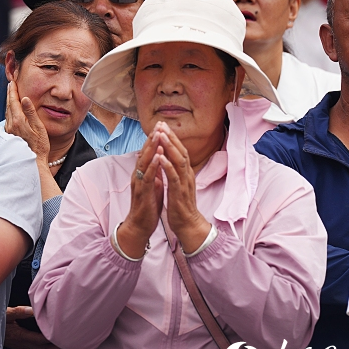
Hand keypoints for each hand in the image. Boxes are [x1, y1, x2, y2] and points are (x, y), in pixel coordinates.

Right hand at [3, 306, 60, 348]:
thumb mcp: (7, 313)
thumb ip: (20, 312)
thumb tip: (33, 310)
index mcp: (22, 336)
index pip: (41, 340)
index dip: (53, 339)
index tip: (64, 336)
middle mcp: (23, 344)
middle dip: (56, 347)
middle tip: (69, 344)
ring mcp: (22, 347)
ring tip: (63, 346)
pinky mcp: (20, 346)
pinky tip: (49, 348)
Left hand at [5, 81, 48, 158]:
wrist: (33, 162)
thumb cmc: (39, 146)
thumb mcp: (38, 127)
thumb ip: (31, 112)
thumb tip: (25, 98)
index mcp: (18, 121)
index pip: (13, 101)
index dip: (13, 91)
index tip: (12, 82)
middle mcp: (11, 124)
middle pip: (8, 105)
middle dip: (9, 94)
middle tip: (10, 84)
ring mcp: (9, 130)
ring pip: (7, 112)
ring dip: (9, 102)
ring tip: (11, 94)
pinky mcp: (9, 135)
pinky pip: (8, 118)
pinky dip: (9, 110)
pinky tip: (12, 110)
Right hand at [116, 130, 164, 258]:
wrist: (140, 226)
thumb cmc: (147, 207)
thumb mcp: (153, 186)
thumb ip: (154, 174)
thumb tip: (159, 163)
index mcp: (142, 174)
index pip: (147, 153)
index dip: (154, 140)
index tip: (160, 127)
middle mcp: (138, 176)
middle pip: (144, 153)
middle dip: (152, 138)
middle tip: (158, 124)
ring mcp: (139, 183)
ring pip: (144, 162)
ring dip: (151, 148)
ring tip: (157, 135)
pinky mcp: (142, 193)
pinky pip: (147, 177)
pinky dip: (152, 166)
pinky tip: (156, 157)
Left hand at [150, 122, 210, 252]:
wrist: (187, 224)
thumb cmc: (181, 204)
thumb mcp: (178, 184)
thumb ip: (175, 171)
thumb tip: (170, 158)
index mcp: (185, 173)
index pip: (179, 151)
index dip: (172, 137)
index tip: (162, 125)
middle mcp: (187, 175)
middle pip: (180, 151)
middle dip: (171, 137)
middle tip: (161, 124)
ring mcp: (184, 183)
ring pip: (178, 161)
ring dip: (169, 147)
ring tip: (161, 135)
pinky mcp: (179, 193)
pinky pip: (173, 177)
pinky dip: (167, 166)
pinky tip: (161, 157)